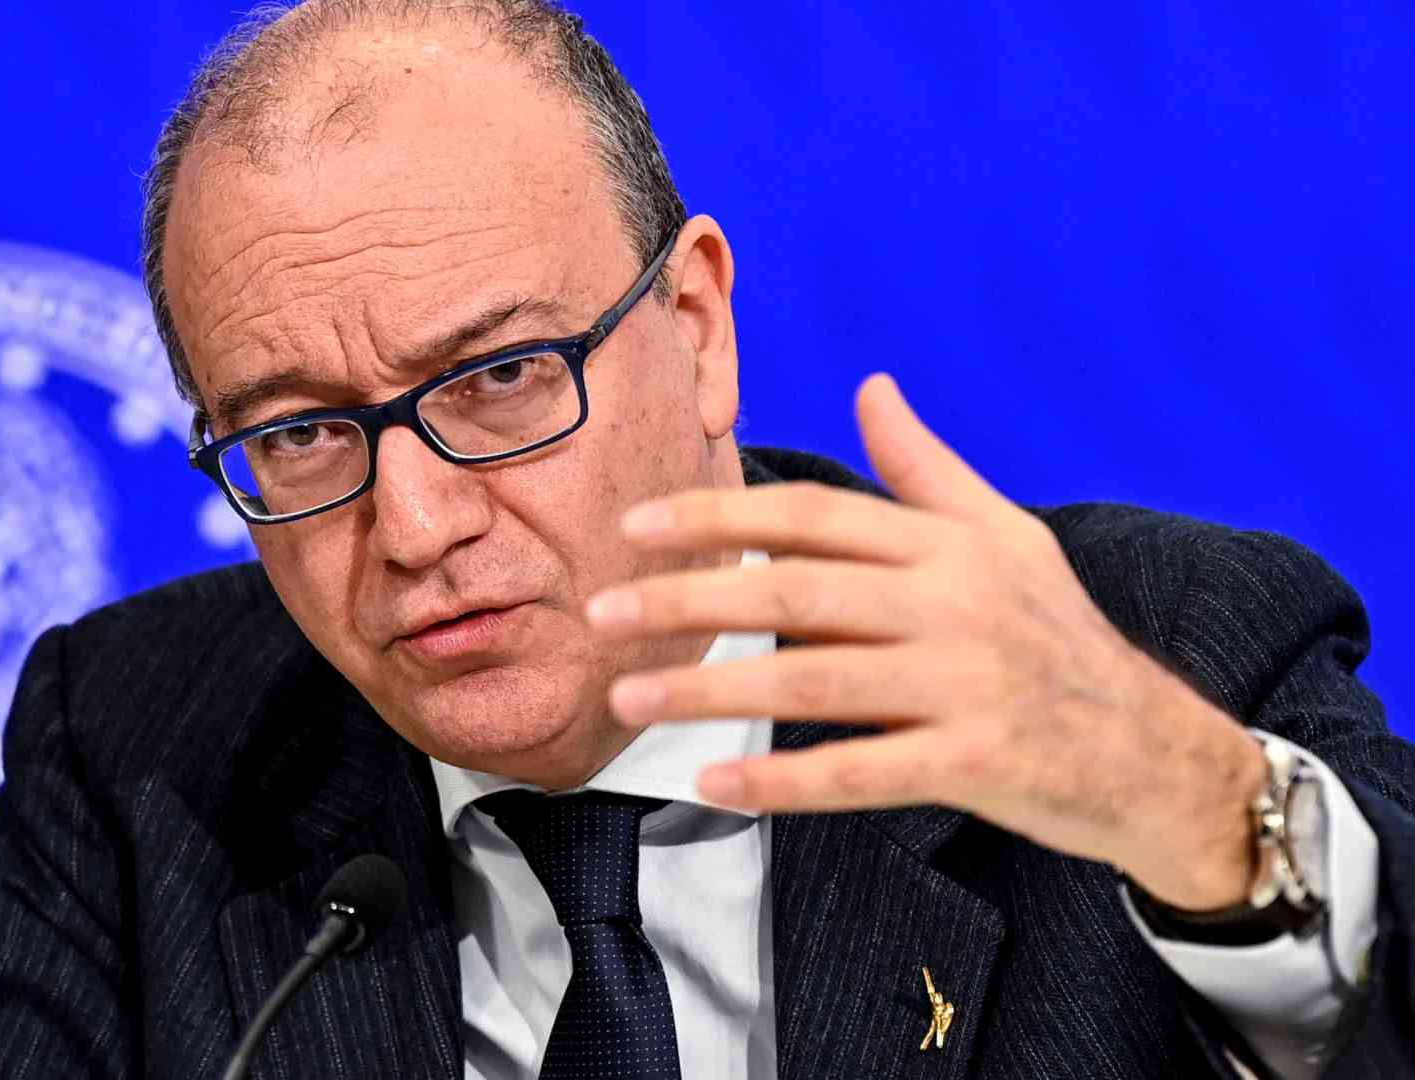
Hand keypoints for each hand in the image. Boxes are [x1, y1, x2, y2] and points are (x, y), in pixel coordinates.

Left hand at [585, 373, 1268, 910]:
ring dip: (709, 692)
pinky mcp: (977, 762)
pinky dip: (781, 782)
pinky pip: (858, 772)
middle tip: (601, 610)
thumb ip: (926, 467)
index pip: (812, 517)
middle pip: (796, 592)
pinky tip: (711, 782)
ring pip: (813, 683)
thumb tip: (871, 383)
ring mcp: (968, 684)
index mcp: (949, 544)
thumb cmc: (1059, 637)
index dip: (719, 516)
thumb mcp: (1005, 537)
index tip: (637, 526)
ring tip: (628, 699)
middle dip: (688, 598)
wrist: (1156, 752)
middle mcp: (956, 603)